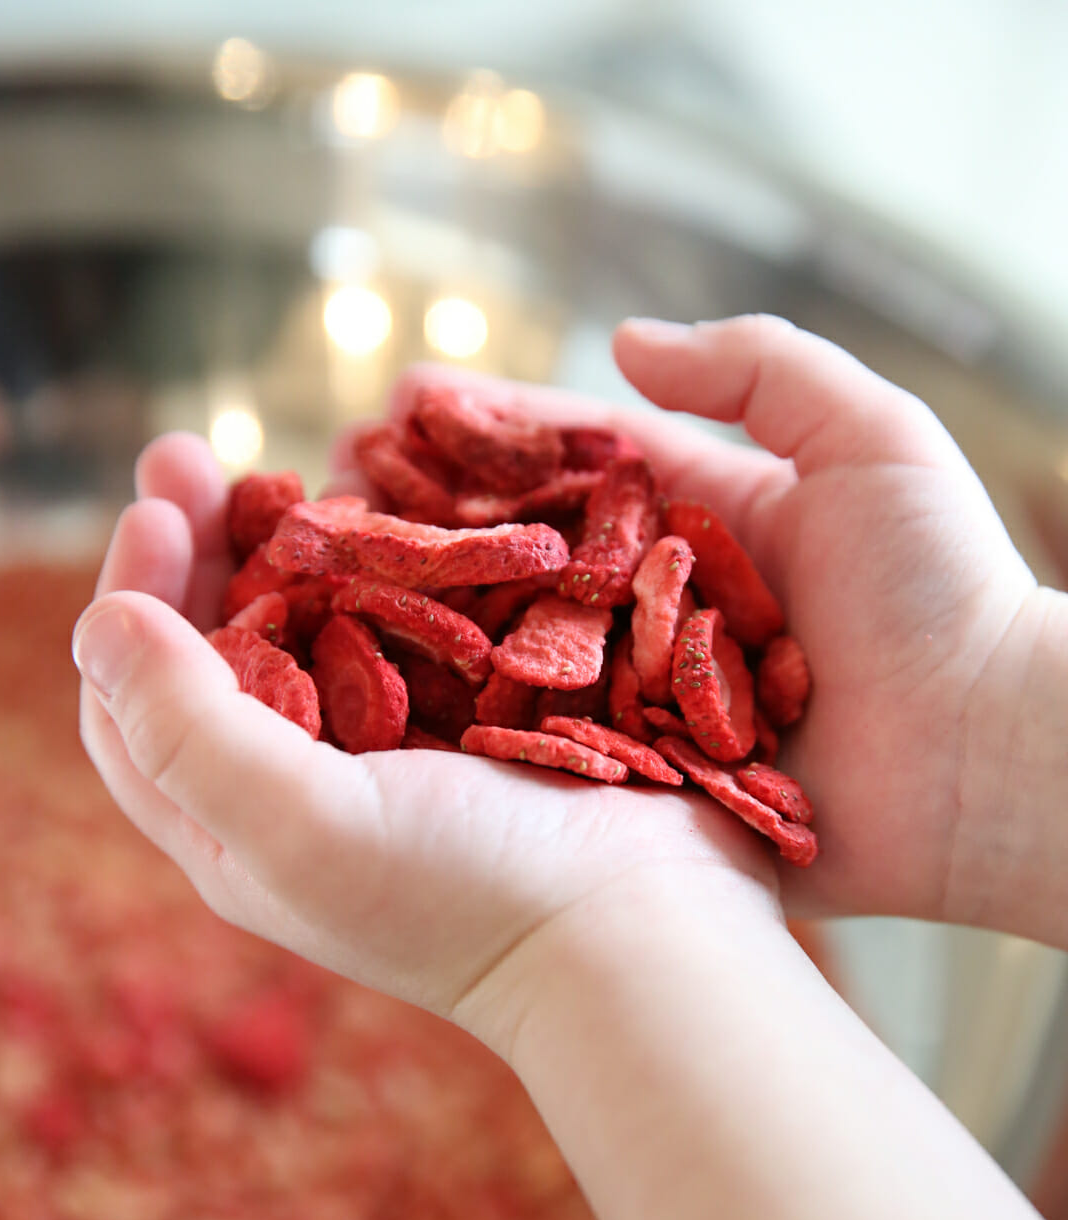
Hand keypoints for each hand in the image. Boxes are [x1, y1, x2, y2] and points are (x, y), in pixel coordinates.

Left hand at [74, 425, 779, 1048]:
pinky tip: (389, 508)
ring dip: (288, 542)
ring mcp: (393, 738)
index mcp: (241, 824)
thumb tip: (103, 617)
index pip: (138, 705)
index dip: (133, 599)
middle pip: (218, 647)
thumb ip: (188, 729)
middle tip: (191, 454)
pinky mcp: (469, 705)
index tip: (160, 507)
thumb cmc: (470, 891)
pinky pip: (404, 617)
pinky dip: (384, 558)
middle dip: (199, 547)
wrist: (645, 919)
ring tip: (292, 468)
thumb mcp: (305, 829)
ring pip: (312, 621)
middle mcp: (306, 776)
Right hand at [378, 315, 1041, 927]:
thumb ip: (757, 368)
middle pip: (524, 550)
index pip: (571, 462)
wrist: (991, 757)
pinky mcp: (644, 777)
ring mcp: (641, 691)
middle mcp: (652, 603)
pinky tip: (386, 703)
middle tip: (328, 491)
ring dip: (427, 619)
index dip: (489, 430)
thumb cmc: (945, 588)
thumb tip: (621, 341)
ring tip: (328, 586)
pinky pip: (544, 742)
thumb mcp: (870, 436)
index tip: (399, 404)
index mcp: (697, 520)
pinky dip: (472, 723)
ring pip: (516, 646)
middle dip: (429, 518)